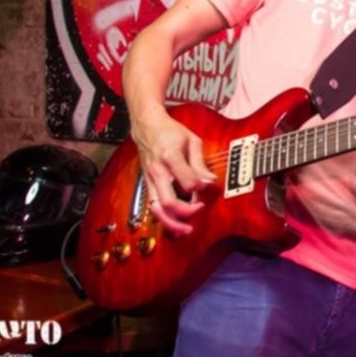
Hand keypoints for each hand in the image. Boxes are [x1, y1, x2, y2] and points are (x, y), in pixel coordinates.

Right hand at [131, 108, 215, 235]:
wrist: (146, 126)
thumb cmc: (169, 131)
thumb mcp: (191, 140)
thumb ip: (200, 163)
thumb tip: (209, 181)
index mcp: (169, 156)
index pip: (186, 180)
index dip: (200, 186)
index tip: (207, 184)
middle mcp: (157, 171)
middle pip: (168, 202)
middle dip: (186, 213)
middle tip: (200, 209)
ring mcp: (150, 180)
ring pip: (157, 209)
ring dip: (172, 223)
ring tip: (186, 230)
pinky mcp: (148, 185)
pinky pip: (153, 206)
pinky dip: (164, 218)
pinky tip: (175, 225)